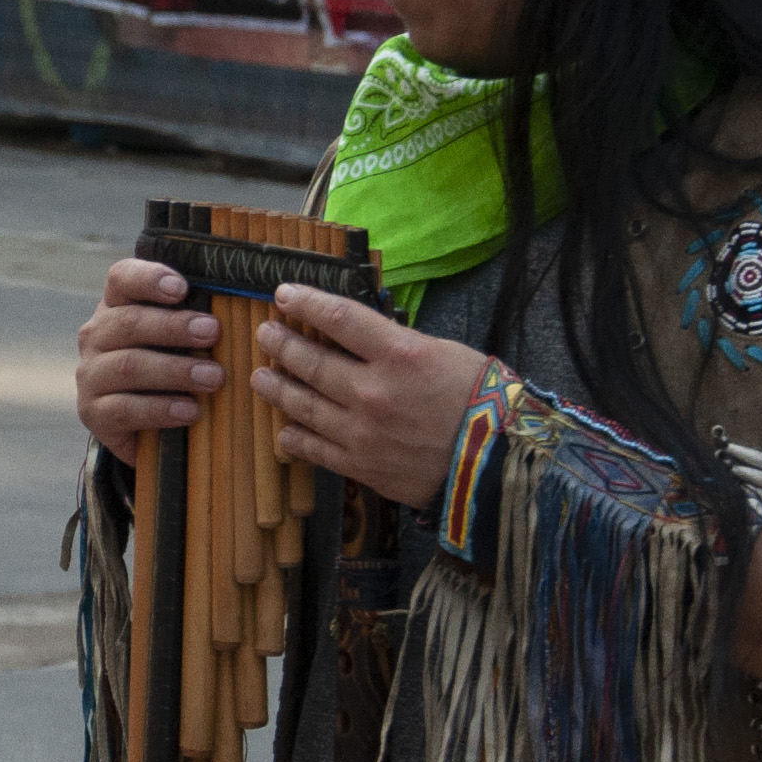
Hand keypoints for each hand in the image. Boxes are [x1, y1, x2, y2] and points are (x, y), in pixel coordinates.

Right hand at [74, 258, 231, 464]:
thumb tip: (247, 303)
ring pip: (129, 366)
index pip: (122, 278)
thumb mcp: (178, 339)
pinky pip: (125, 409)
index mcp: (115, 306)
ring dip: (175, 371)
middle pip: (129, 322)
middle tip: (213, 333)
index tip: (182, 288)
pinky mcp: (93, 414)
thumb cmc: (168, 369)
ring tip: (214, 378)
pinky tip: (190, 411)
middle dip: (174, 327)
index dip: (149, 279)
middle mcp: (96, 336)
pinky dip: (161, 409)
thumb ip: (196, 319)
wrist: (140, 427)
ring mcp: (90, 375)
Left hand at [251, 285, 495, 509]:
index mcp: (398, 354)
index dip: (307, 302)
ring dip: (277, 387)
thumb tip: (365, 336)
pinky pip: (316, 450)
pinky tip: (283, 430)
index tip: (284, 294)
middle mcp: (372, 391)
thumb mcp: (446, 353)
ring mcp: (362, 432)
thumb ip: (399, 344)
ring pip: (304, 405)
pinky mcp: (361, 467)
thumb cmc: (484, 402)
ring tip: (260, 375)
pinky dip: (295, 438)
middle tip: (264, 333)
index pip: (339, 319)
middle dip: (282, 344)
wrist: (500, 465)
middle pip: (312, 361)